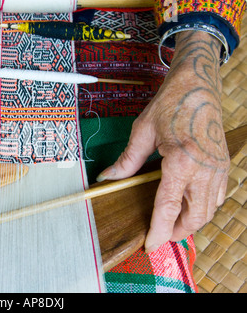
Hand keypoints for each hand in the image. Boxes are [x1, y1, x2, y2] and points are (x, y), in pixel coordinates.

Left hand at [97, 31, 229, 252]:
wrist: (198, 85)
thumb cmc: (171, 104)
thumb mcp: (143, 131)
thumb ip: (126, 161)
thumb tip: (107, 178)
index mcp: (182, 161)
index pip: (169, 208)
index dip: (158, 230)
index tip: (150, 245)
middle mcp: (205, 169)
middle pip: (194, 217)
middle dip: (176, 231)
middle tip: (157, 234)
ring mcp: (219, 168)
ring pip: (208, 211)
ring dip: (190, 222)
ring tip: (171, 224)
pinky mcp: (223, 165)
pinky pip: (216, 198)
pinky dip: (202, 209)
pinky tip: (188, 205)